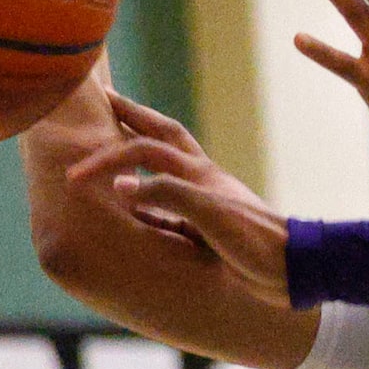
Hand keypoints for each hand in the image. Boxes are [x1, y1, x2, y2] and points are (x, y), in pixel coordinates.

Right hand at [70, 93, 293, 305]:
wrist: (293, 270)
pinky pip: (168, 205)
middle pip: (161, 135)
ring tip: (113, 140)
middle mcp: (201, 178)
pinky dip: (146, 199)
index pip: (144, 149)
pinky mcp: (207, 225)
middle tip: (104, 98)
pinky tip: (131, 207)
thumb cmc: (256, 241)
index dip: (108, 158)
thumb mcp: (210, 215)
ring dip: (138, 150)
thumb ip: (166, 195)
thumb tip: (117, 185)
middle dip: (132, 115)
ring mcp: (205, 199)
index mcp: (200, 171)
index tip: (75, 176)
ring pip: (164, 165)